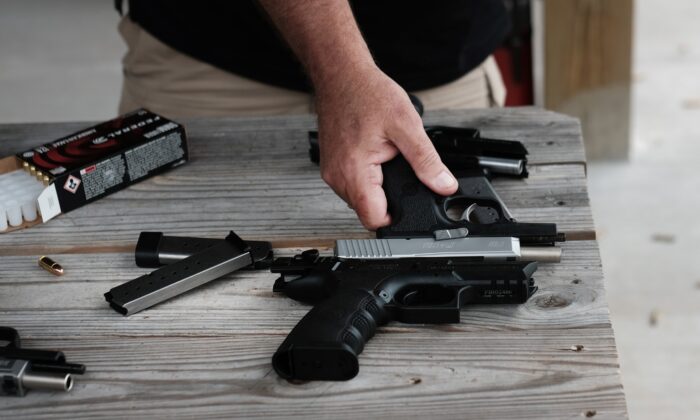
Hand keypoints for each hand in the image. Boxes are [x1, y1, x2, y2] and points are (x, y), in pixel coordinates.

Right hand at [315, 65, 457, 229]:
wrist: (341, 75)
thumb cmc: (367, 93)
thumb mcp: (407, 126)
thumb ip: (427, 161)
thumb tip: (444, 185)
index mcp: (354, 171)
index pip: (374, 218)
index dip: (396, 217)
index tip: (410, 204)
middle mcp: (337, 176)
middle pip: (367, 210)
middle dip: (388, 198)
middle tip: (398, 169)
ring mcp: (331, 172)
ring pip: (359, 199)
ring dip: (376, 187)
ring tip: (384, 158)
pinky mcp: (330, 166)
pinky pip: (351, 185)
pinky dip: (366, 177)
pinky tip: (373, 155)